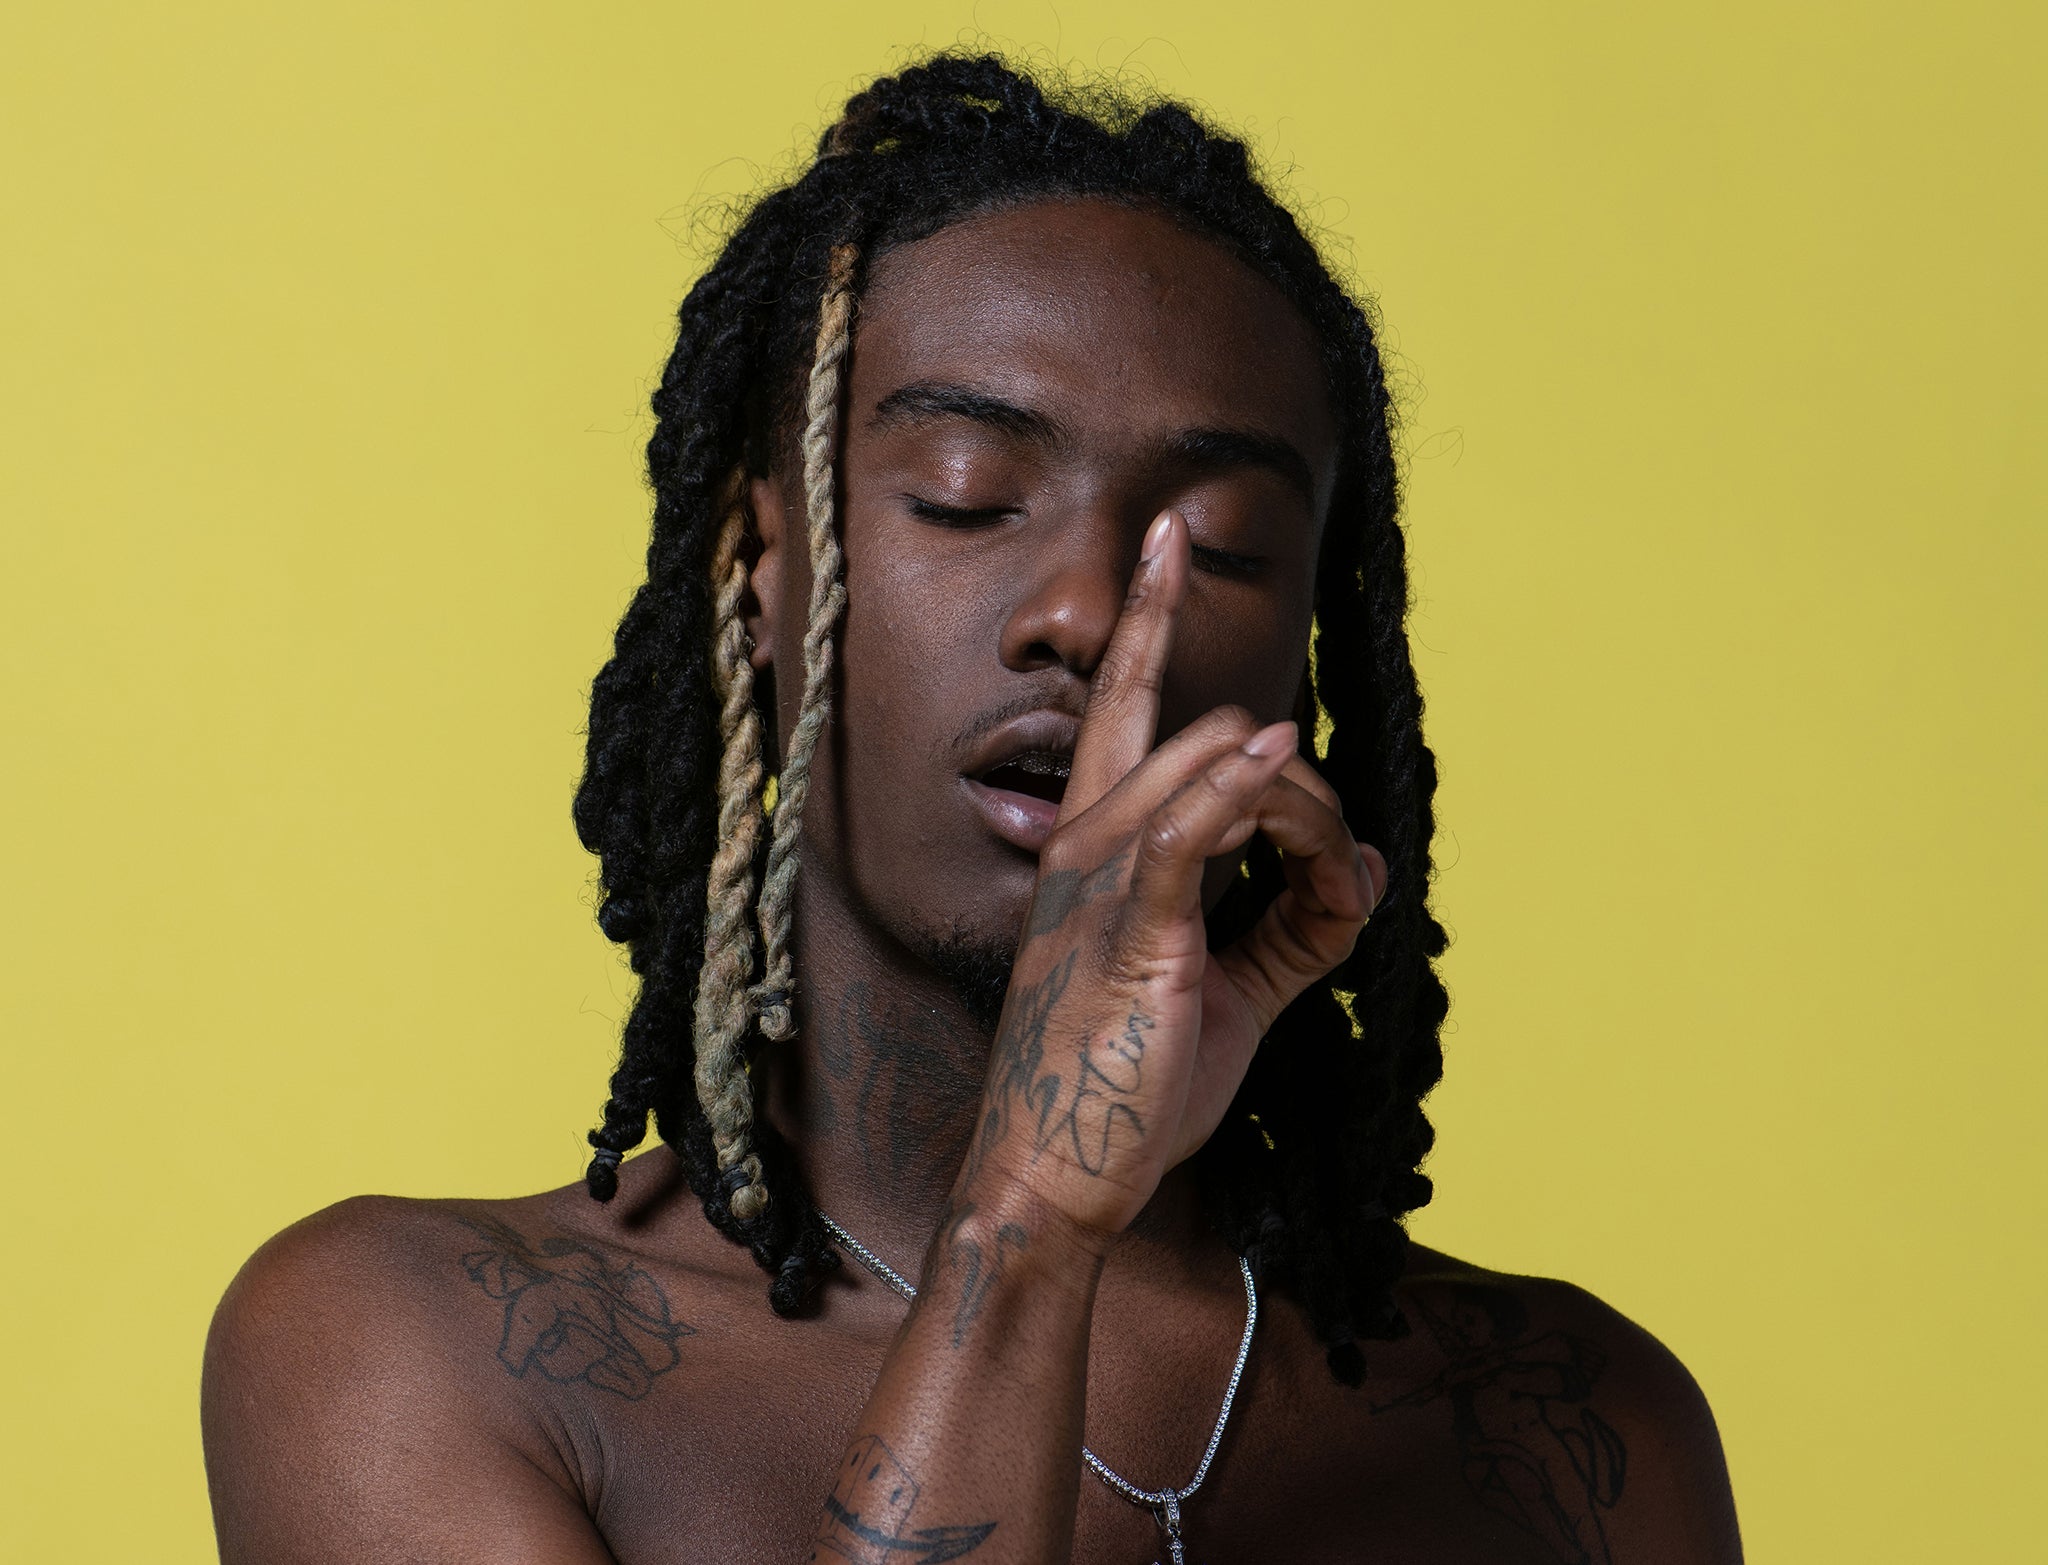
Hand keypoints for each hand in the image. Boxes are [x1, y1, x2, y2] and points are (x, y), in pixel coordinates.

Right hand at [958, 510, 1386, 1239]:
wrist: (1059, 1173)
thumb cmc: (1129, 1083)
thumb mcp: (1229, 993)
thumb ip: (1297, 925)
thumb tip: (1371, 873)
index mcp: (1095, 843)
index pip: (1120, 703)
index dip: (1147, 616)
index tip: (1171, 537)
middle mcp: (1087, 839)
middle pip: (1215, 731)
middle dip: (1304, 787)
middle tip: (1337, 879)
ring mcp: (1102, 879)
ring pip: (1227, 765)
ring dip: (1311, 814)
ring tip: (1336, 889)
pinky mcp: (1131, 927)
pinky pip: (1191, 830)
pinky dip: (1246, 791)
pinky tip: (1290, 774)